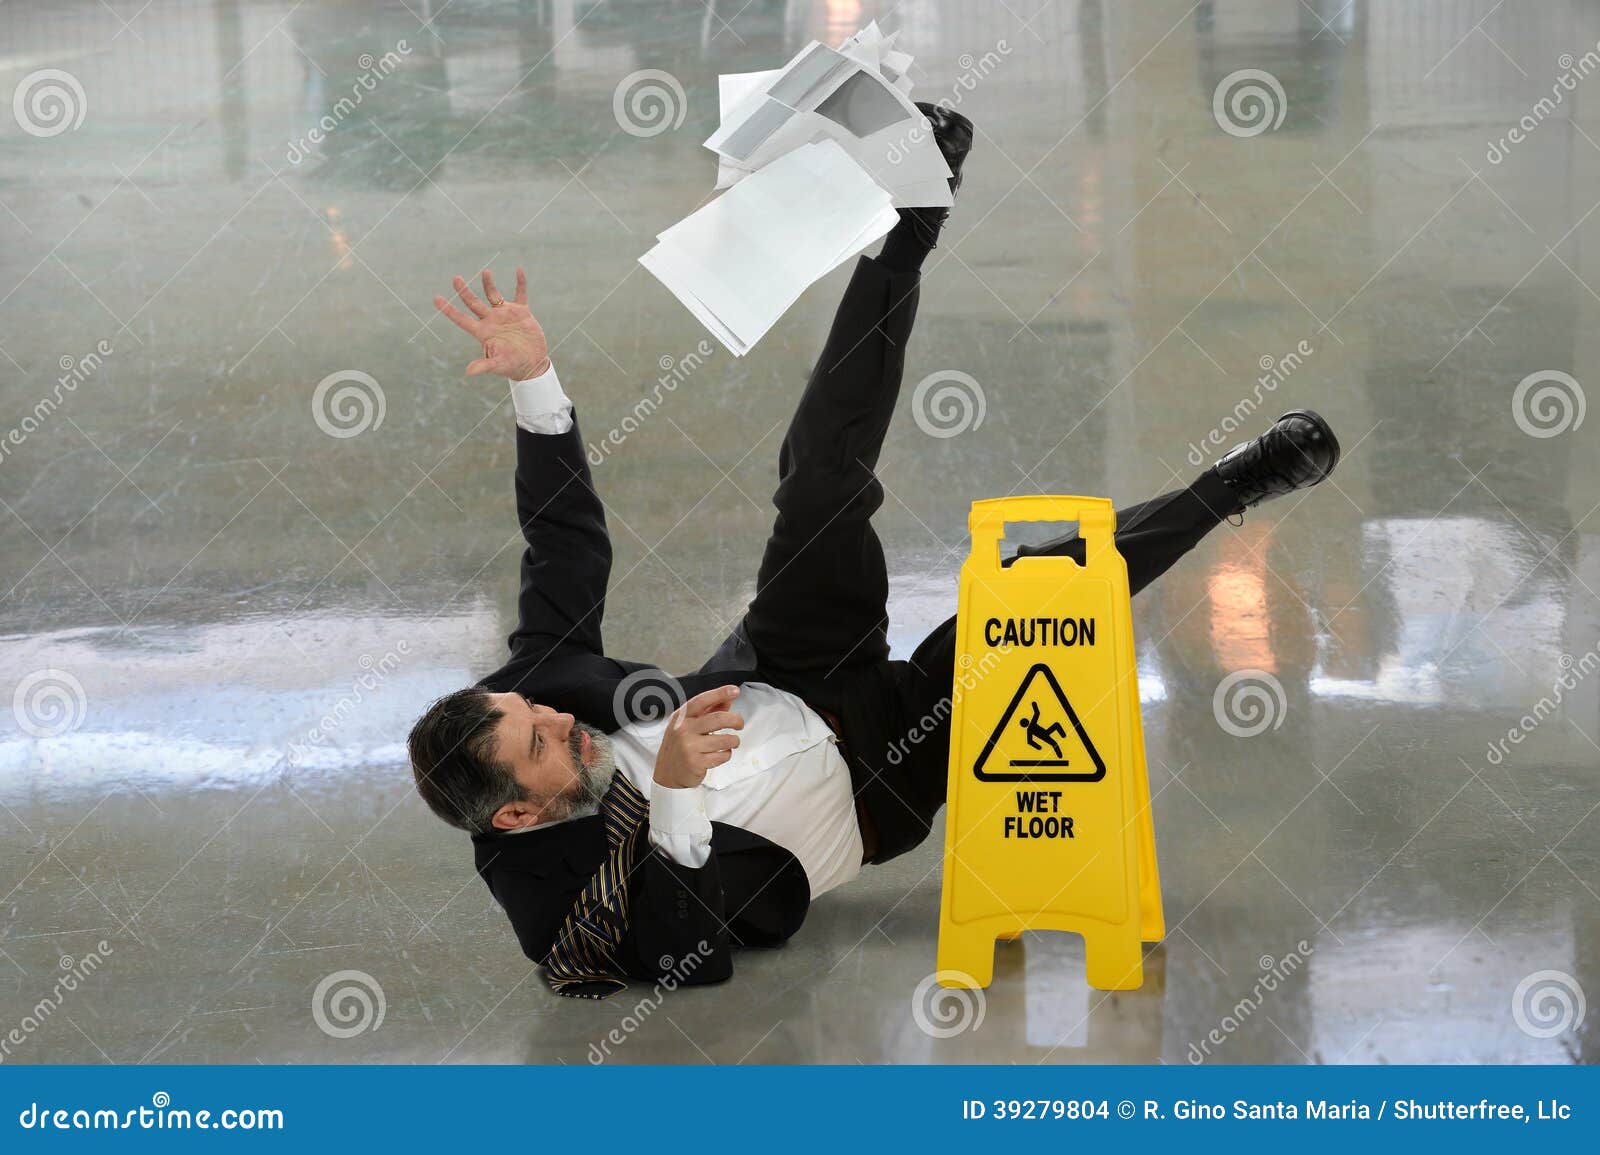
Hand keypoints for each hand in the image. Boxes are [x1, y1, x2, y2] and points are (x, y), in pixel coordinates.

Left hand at [433, 267, 550, 379]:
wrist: (532, 363)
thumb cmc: (512, 366)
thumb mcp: (498, 365)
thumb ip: (484, 365)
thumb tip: (468, 372)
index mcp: (482, 332)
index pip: (461, 319)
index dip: (449, 310)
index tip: (436, 299)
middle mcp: (490, 320)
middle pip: (473, 303)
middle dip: (464, 291)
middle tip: (455, 278)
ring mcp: (505, 314)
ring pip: (493, 295)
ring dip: (489, 284)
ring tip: (486, 272)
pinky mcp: (521, 312)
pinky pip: (520, 294)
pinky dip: (520, 283)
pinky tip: (519, 270)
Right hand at [653, 686, 743, 789]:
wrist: (666, 773)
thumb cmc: (679, 746)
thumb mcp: (688, 725)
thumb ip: (708, 711)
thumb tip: (727, 699)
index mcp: (681, 717)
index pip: (702, 700)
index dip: (719, 693)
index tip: (735, 690)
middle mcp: (684, 730)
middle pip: (718, 719)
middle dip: (736, 720)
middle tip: (740, 724)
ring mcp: (689, 747)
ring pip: (724, 740)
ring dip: (734, 741)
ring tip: (733, 742)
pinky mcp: (696, 762)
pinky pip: (722, 755)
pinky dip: (726, 754)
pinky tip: (720, 754)